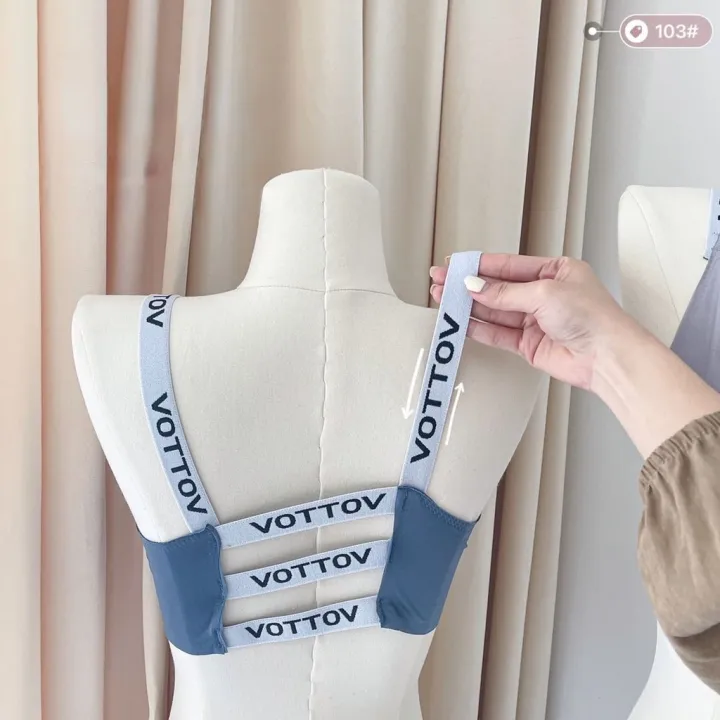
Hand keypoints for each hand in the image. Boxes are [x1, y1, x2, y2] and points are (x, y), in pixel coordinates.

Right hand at [429, 253, 637, 390]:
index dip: (479, 265)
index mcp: (555, 271)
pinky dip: (478, 328)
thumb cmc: (593, 318)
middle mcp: (544, 294)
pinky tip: (461, 322)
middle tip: (441, 282)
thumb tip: (475, 286)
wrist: (607, 356)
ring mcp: (536, 320)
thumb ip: (505, 292)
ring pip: (495, 311)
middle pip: (497, 288)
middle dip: (468, 285)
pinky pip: (498, 333)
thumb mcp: (544, 292)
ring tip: (443, 301)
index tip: (454, 264)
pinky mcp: (530, 344)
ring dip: (469, 306)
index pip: (508, 265)